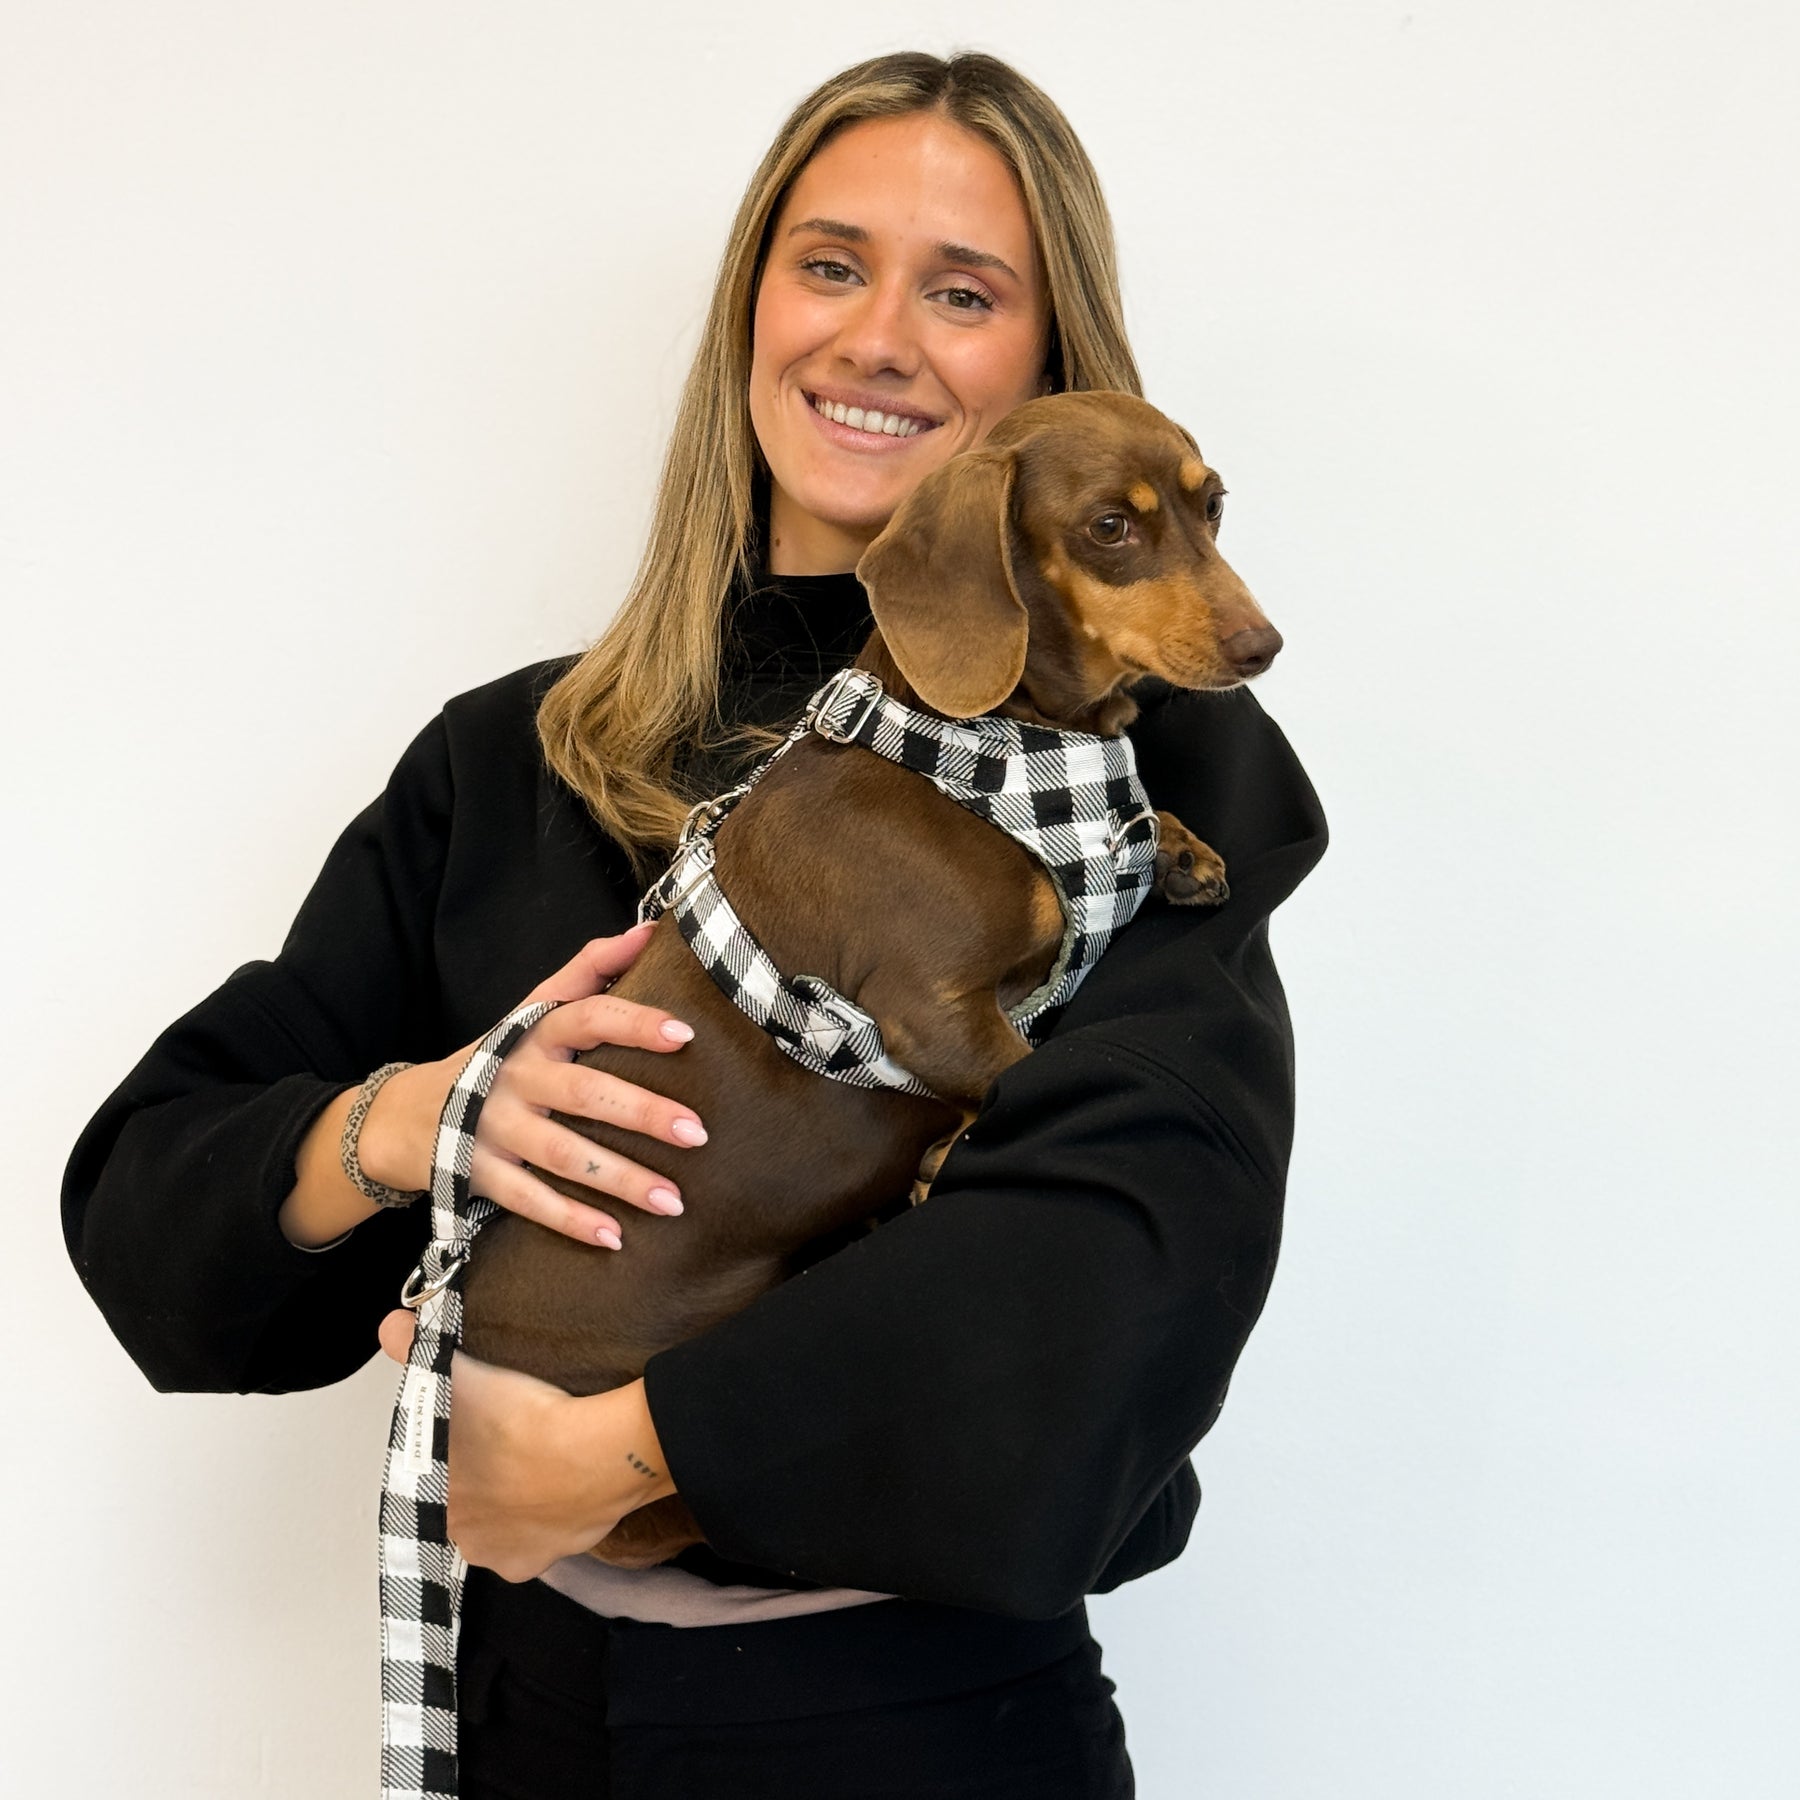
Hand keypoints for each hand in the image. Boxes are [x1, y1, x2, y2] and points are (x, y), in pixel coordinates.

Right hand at [358, 922, 707, 1248]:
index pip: (589, 1016)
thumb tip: (651, 930)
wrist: (406, 1114)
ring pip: (563, 1153)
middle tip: (698, 1134)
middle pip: (585, 1093)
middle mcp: (515, 1076)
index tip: (685, 1036)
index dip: (635, 1022)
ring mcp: (493, 1126)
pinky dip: (571, 1220)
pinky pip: (529, 1200)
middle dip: (643, 1113)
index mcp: (535, 1033)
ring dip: (621, 1179)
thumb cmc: (498, 1058)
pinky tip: (615, 1238)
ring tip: (674, 1201)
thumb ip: (590, 970)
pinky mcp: (476, 1172)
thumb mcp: (533, 1010)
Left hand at [378, 1310, 675, 1580]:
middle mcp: (463, 1537)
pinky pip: (536, 1546)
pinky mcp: (540, 1562)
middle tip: (512, 1447)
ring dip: (513, 1506)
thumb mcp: (461, 1376)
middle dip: (485, 1483)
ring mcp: (502, 1555)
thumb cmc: (521, 1422)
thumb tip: (390, 1327)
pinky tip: (556, 1497)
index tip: (483, 1435)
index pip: (437, 1477)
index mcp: (436, 1498)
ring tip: (538, 1467)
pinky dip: (545, 1526)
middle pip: (469, 1507)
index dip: (458, 1455)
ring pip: (501, 1528)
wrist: (589, 1455)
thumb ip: (418, 1351)